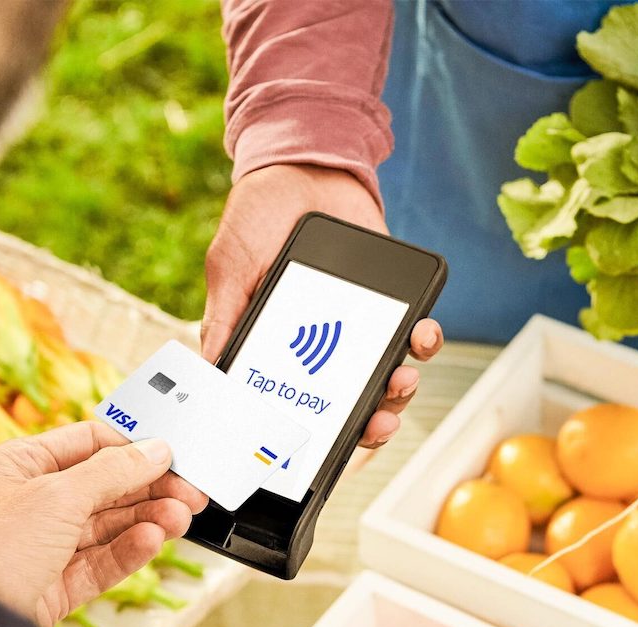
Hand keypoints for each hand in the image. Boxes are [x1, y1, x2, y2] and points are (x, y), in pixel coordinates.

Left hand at [0, 422, 206, 626]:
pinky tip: (154, 541)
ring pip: (108, 526)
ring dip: (147, 520)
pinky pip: (101, 562)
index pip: (87, 444)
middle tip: (190, 493)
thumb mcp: (56, 496)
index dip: (131, 448)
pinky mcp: (54, 586)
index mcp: (18, 466)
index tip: (172, 455)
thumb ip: (112, 471)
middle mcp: (30, 503)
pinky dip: (130, 551)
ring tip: (180, 519)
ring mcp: (43, 546)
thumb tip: (154, 450)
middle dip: (149, 488)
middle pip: (104, 486)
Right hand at [202, 164, 443, 447]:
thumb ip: (225, 318)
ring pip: (388, 378)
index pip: (298, 407)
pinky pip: (415, 334)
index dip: (313, 436)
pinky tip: (421, 334)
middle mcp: (323, 350)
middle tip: (376, 423)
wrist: (304, 162)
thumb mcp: (229, 269)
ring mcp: (360, 329)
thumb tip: (214, 370)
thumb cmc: (257, 216)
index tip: (323, 452)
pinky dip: (423, 341)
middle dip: (369, 424)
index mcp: (281, 354)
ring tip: (400, 380)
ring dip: (400, 389)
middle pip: (351, 405)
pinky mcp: (392, 304)